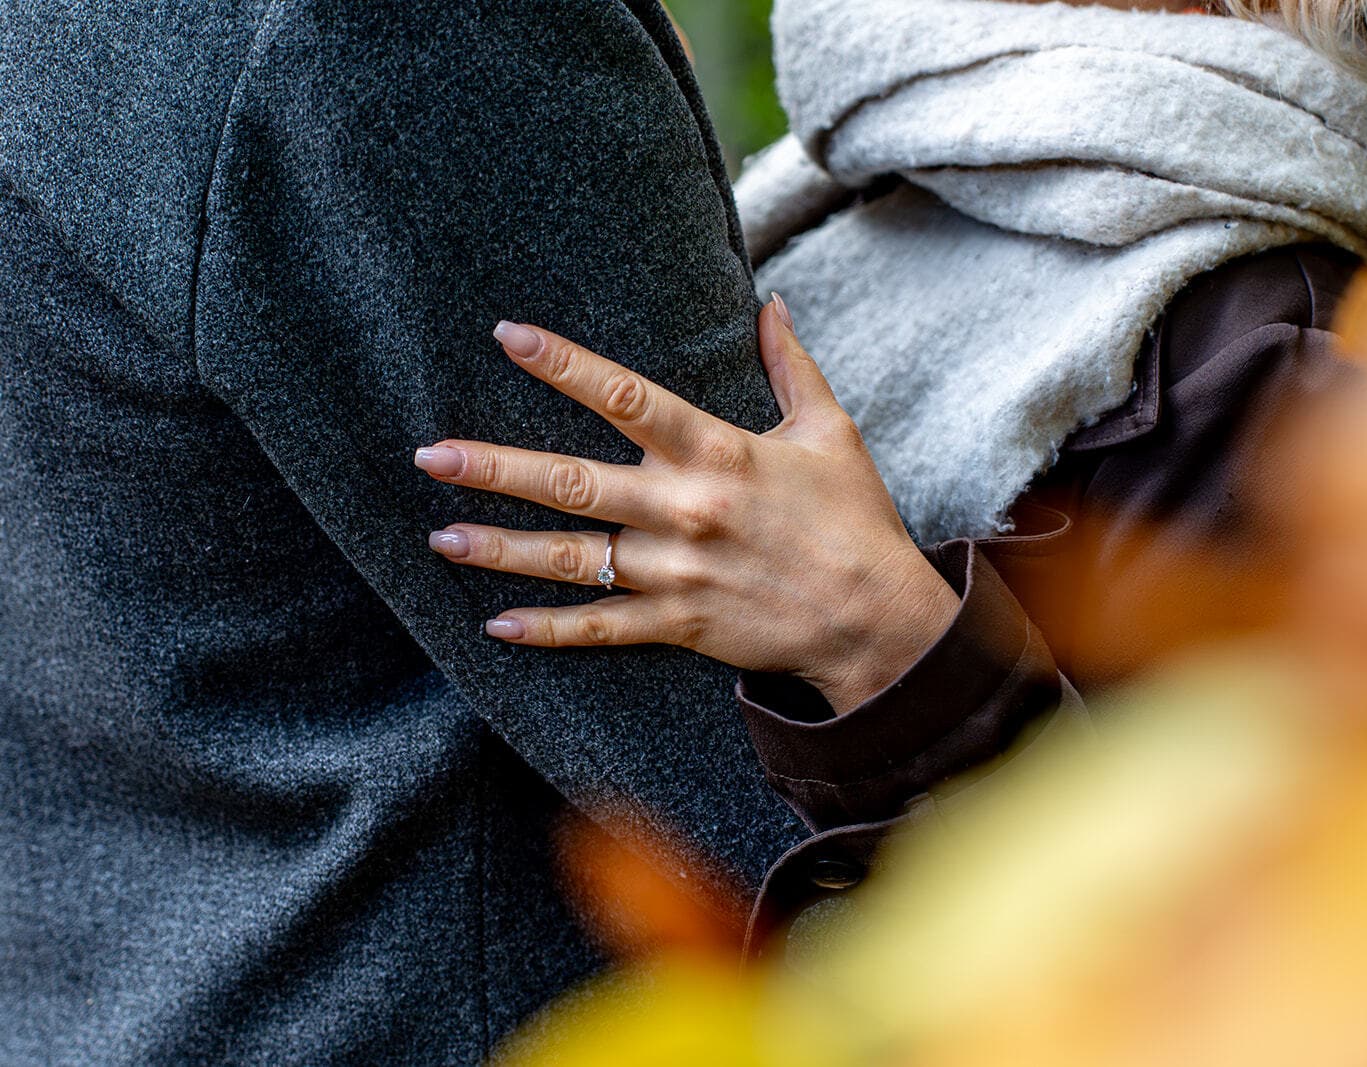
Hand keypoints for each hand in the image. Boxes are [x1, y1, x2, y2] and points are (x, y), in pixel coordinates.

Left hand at [413, 297, 959, 713]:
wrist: (878, 620)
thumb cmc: (855, 519)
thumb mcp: (830, 431)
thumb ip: (791, 366)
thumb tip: (773, 302)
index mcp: (719, 451)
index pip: (627, 397)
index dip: (565, 365)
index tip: (508, 336)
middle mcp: (686, 509)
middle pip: (573, 481)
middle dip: (496, 467)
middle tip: (431, 455)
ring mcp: (676, 572)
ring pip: (571, 557)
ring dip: (500, 548)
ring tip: (439, 534)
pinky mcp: (679, 624)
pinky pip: (601, 628)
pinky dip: (548, 630)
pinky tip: (495, 625)